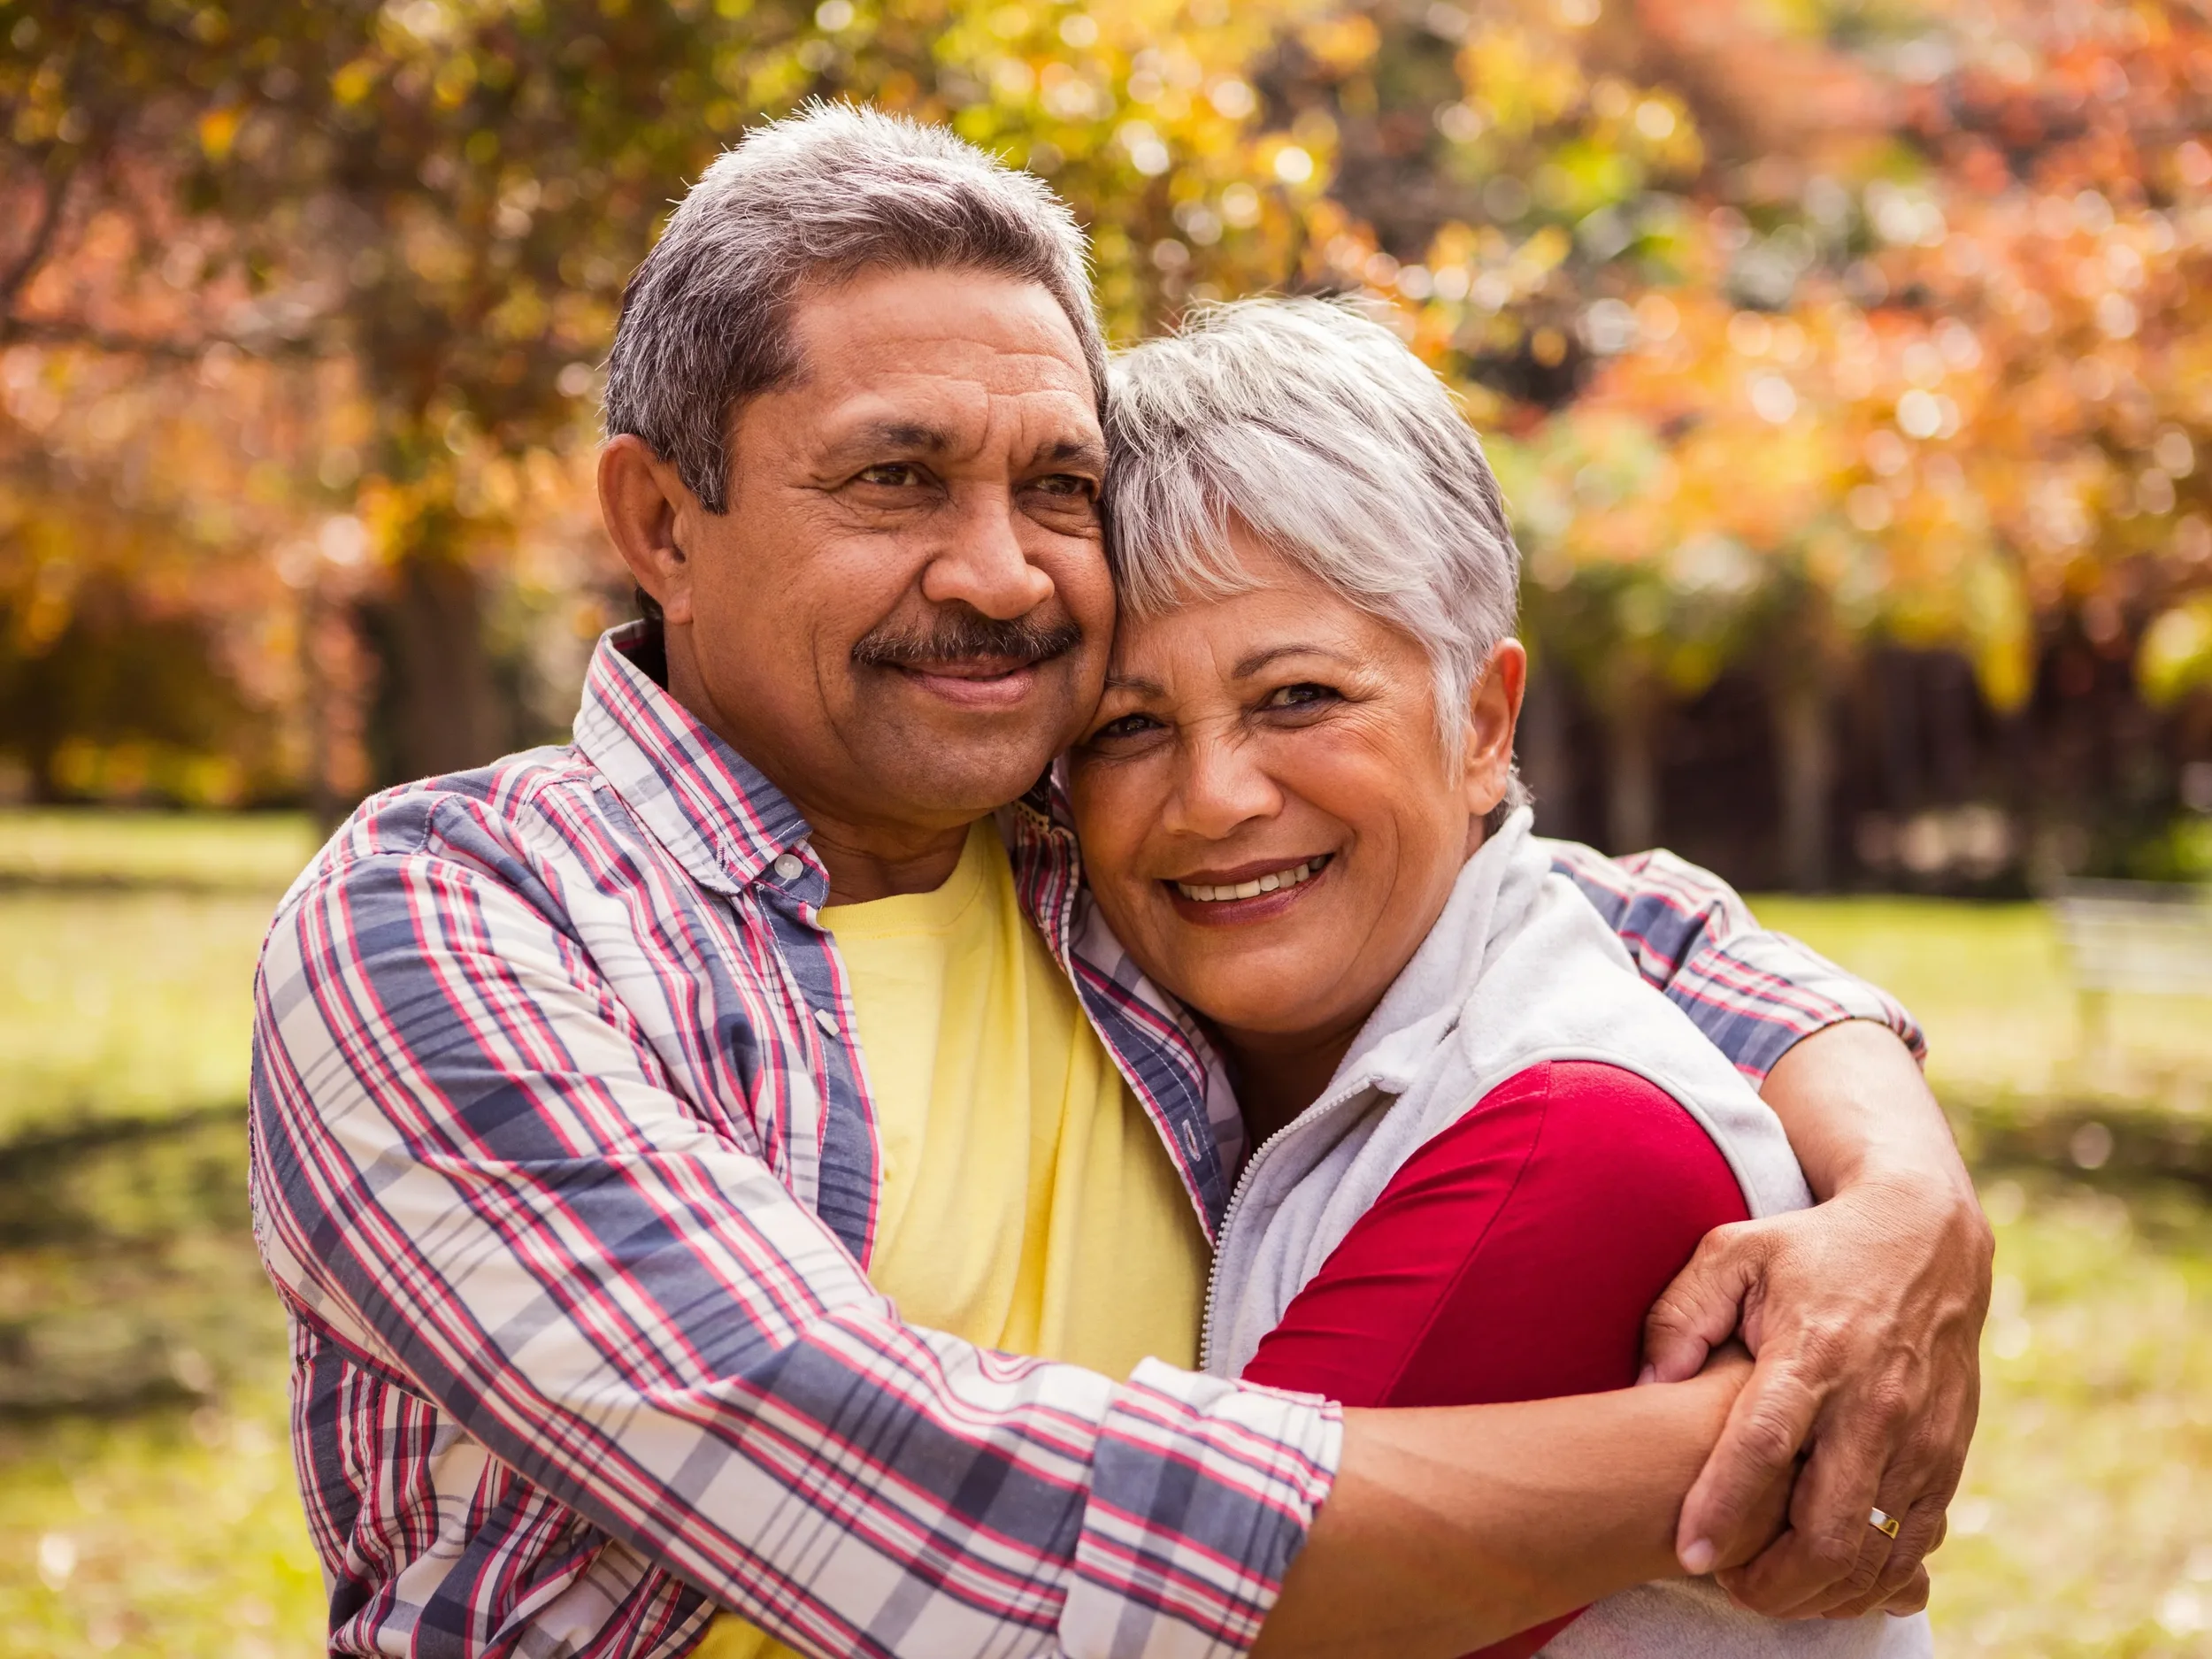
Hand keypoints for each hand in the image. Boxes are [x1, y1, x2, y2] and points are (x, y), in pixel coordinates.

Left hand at [1641, 1172, 1990, 1617]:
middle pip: (1830, 1528)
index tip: (1690, 1554)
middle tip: (1730, 1588)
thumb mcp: (1734, 1252)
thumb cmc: (1811, 1247)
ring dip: (1822, 1592)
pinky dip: (1872, 1578)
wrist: (1927, 1236)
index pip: (1765, 1446)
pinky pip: (1915, 1544)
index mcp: (1814, 1352)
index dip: (1725, 1509)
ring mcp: (1920, 1438)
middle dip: (1777, 1582)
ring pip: (1876, 1553)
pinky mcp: (1950, 1456)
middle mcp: (1874, 1405)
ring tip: (1769, 1591)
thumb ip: (1680, 1314)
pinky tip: (1827, 1580)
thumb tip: (1647, 1387)